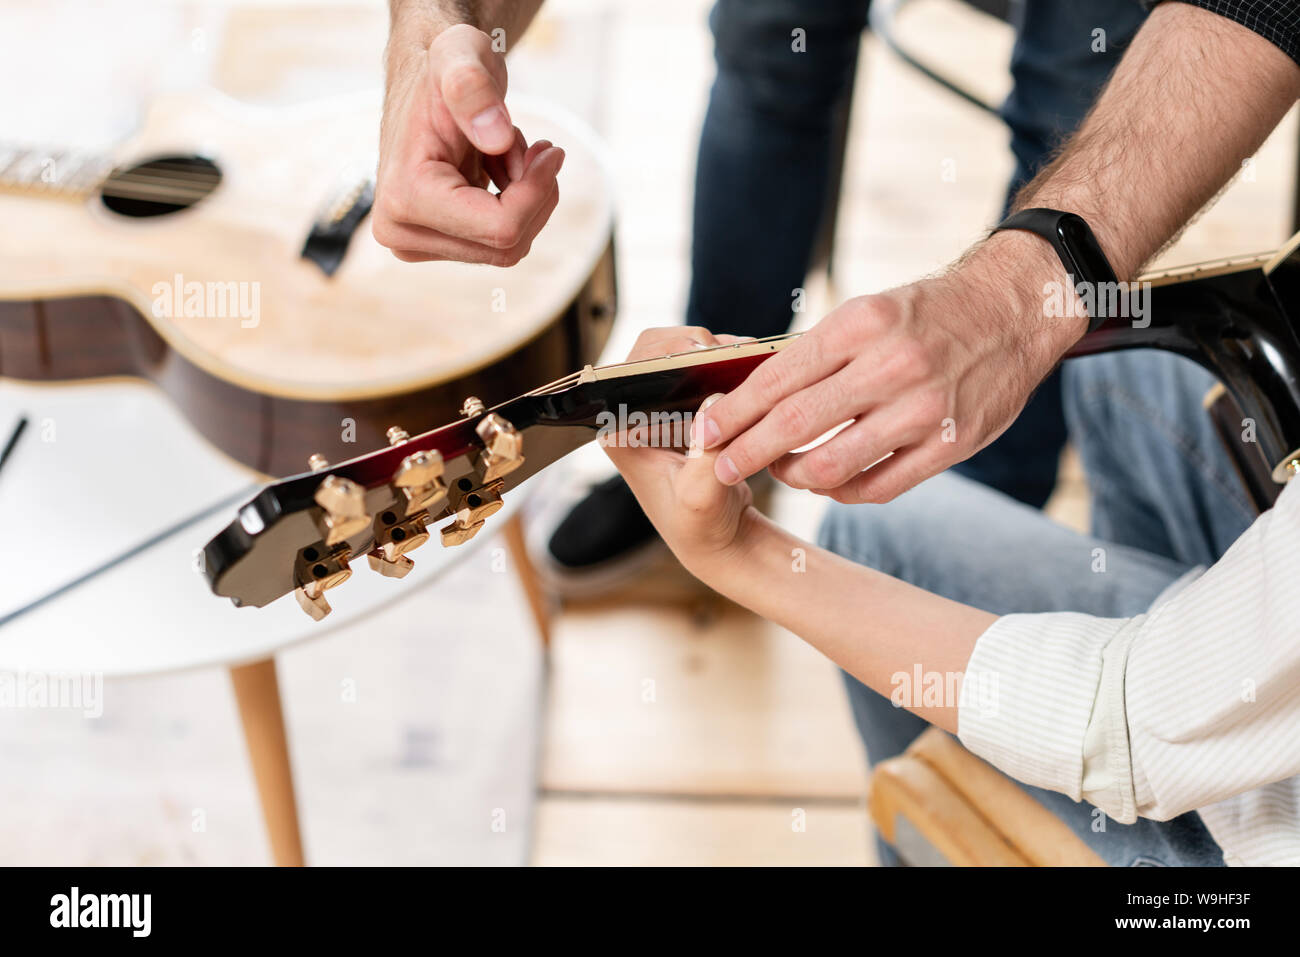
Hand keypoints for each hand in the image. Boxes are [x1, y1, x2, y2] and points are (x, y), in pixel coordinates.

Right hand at [373, 23, 564, 265]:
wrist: (424, 76)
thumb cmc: (444, 63)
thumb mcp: (460, 55)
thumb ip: (473, 88)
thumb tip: (496, 138)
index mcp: (404, 197)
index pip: (501, 228)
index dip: (538, 192)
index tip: (551, 151)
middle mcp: (401, 231)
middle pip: (507, 246)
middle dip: (531, 194)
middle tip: (528, 146)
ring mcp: (416, 244)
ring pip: (508, 247)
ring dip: (522, 196)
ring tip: (503, 148)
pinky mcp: (434, 244)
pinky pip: (500, 243)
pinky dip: (513, 203)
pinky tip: (495, 165)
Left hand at [600, 328, 759, 575]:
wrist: (719, 538)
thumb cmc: (702, 526)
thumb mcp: (704, 497)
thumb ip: (707, 454)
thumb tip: (716, 401)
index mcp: (619, 432)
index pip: (627, 372)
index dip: (663, 354)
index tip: (702, 354)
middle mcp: (631, 415)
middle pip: (652, 352)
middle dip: (693, 345)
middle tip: (730, 354)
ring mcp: (657, 408)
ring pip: (679, 354)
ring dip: (713, 351)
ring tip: (745, 357)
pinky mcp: (683, 406)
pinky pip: (699, 367)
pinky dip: (723, 362)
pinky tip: (748, 368)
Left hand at [690, 233, 1085, 503]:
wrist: (1015, 311)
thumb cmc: (928, 313)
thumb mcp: (868, 312)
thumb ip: (818, 354)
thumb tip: (752, 397)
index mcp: (860, 324)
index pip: (777, 378)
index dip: (733, 413)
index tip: (705, 432)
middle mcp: (890, 366)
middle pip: (793, 426)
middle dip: (745, 453)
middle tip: (720, 468)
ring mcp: (924, 410)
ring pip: (831, 466)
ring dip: (793, 475)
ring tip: (780, 470)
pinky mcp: (951, 445)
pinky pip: (877, 486)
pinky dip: (841, 490)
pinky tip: (827, 481)